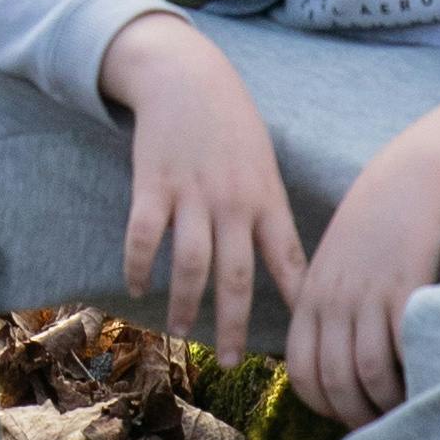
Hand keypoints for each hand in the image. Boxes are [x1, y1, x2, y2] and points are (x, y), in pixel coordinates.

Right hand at [97, 10, 314, 353]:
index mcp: (266, 200)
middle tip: (229, 363)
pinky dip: (138, 265)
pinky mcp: (153, 184)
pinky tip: (136, 287)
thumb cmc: (231, 125)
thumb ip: (271, 214)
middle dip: (233, 325)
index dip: (296, 303)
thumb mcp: (263, 166)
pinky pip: (144, 236)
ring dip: (184, 303)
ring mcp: (192, 194)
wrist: (188, 76)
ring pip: (190, 264)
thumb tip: (289, 268)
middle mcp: (232, 202)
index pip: (288, 262)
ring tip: (180, 331)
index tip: (302, 340)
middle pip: (236, 277)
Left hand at [283, 88, 439, 425]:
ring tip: (400, 413)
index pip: (301, 372)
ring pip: (364, 374)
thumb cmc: (372, 231)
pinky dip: (405, 379)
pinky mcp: (404, 292)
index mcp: (310, 299)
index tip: (343, 416)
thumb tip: (334, 363)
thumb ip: (327, 311)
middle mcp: (333, 302)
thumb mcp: (333, 269)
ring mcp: (367, 298)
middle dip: (353, 415)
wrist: (406, 183)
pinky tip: (419, 385)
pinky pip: (397, 352)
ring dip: (382, 405)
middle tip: (378, 428)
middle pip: (333, 381)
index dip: (321, 404)